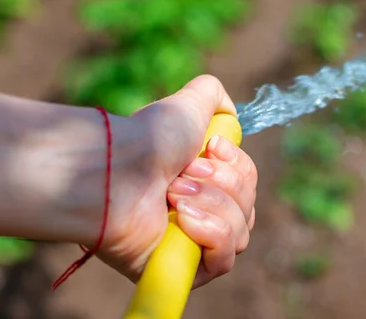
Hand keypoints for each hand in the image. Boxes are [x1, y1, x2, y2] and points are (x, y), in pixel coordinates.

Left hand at [94, 75, 257, 286]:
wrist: (116, 171)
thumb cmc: (149, 139)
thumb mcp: (188, 103)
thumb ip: (213, 96)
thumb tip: (230, 113)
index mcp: (205, 180)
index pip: (248, 183)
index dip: (238, 166)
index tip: (211, 148)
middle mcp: (202, 211)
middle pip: (249, 207)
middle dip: (221, 183)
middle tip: (182, 173)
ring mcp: (193, 243)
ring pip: (241, 232)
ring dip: (212, 204)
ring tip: (172, 193)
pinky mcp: (185, 269)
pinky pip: (224, 258)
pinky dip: (212, 233)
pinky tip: (182, 218)